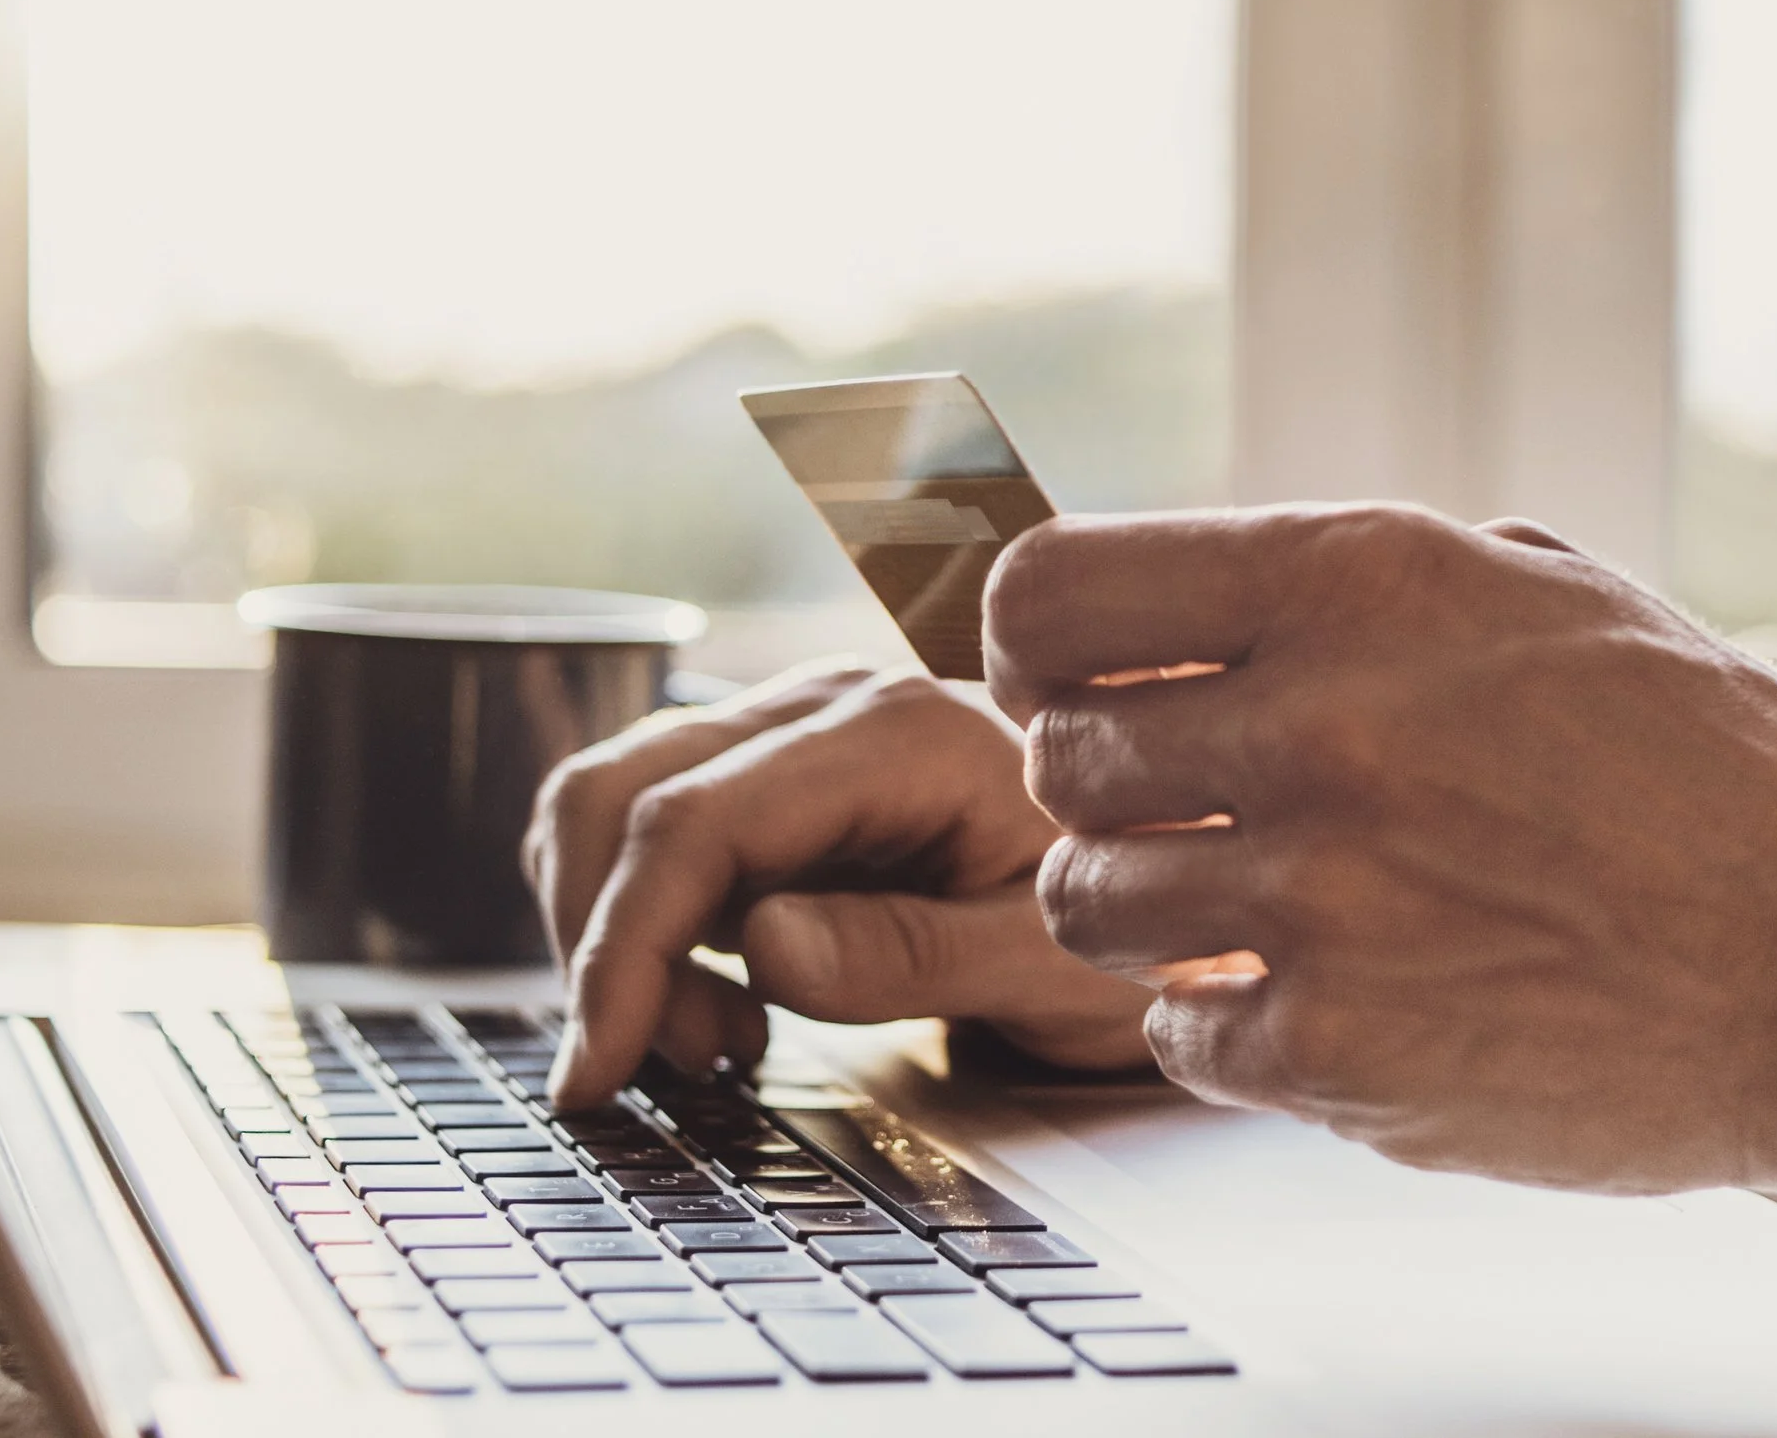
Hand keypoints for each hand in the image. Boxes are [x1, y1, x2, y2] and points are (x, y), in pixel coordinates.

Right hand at [533, 662, 1155, 1105]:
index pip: (690, 820)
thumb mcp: (1053, 971)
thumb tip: (757, 946)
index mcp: (893, 735)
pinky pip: (646, 829)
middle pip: (615, 793)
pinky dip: (639, 922)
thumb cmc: (1133, 935)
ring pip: (608, 802)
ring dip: (615, 934)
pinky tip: (727, 1002)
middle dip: (602, 945)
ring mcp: (789, 734)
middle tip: (677, 1067)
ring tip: (719, 1040)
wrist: (1180, 889)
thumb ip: (908, 954)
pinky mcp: (773, 780)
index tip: (596, 1069)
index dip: (619, 948)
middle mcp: (823, 707)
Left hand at [985, 506, 1776, 1198]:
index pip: (1048, 595)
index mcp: (1354, 586)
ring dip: (1143, 910)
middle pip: (1051, 759)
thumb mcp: (1532, 593)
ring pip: (1082, 902)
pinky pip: (1171, 1032)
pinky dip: (1224, 1024)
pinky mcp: (1334, 1049)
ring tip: (1244, 908)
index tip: (1064, 683)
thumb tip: (1167, 609)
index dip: (1033, 646)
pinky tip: (1317, 995)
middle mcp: (1314, 728)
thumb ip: (1336, 586)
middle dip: (1103, 789)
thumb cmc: (1698, 771)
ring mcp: (1316, 898)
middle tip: (1182, 810)